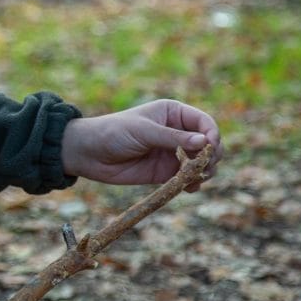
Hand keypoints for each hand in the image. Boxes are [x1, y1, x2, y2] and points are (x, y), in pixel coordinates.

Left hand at [61, 99, 222, 189]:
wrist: (89, 153)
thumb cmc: (114, 132)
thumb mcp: (144, 131)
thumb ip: (173, 138)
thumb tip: (204, 142)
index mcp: (173, 113)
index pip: (204, 122)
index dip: (212, 135)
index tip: (209, 148)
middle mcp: (177, 132)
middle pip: (208, 143)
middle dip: (211, 155)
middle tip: (203, 166)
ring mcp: (172, 153)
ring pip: (201, 162)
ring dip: (205, 170)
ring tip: (195, 177)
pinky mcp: (165, 171)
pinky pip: (187, 178)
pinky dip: (193, 183)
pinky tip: (190, 187)